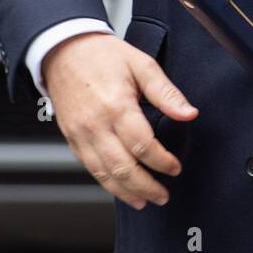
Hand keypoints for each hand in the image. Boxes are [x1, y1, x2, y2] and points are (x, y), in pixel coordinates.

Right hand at [42, 33, 197, 209]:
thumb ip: (166, 92)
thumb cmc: (102, 56)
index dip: (162, 162)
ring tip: (145, 201)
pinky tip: (121, 190)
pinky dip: (107, 184)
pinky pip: (90, 168)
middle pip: (123, 167)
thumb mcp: (141, 64)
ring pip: (104, 174)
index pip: (143, 146)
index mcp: (116, 106)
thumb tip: (189, 113)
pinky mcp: (72, 139)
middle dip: (146, 187)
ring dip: (126, 192)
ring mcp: (81, 135)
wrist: (63, 51)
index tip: (175, 168)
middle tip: (163, 196)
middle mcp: (96, 125)